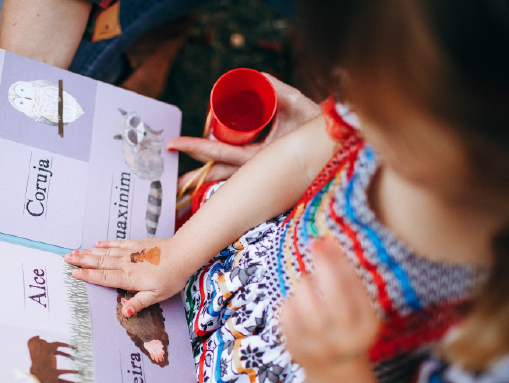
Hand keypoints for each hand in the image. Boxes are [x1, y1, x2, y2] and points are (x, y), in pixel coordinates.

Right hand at [64, 238, 190, 315]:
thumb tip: (125, 312)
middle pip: (99, 262)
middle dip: (81, 260)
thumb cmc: (171, 277)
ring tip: (74, 251)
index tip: (73, 273)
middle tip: (65, 259)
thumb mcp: (157, 296)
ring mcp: (130, 252)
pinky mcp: (136, 244)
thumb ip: (139, 302)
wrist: (183, 254)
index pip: (104, 277)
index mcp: (129, 278)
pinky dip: (106, 243)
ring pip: (105, 252)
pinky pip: (117, 243)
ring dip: (89, 252)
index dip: (87, 275)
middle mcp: (126, 263)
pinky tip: (97, 243)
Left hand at [172, 73, 321, 190]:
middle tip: (171, 162)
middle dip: (194, 170)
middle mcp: (257, 170)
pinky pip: (238, 174)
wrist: (337, 143)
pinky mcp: (262, 172)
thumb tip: (258, 78)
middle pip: (217, 169)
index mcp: (261, 158)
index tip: (175, 144)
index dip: (196, 147)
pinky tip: (207, 175)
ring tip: (183, 177)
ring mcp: (259, 174)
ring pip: (227, 175)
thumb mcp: (298, 104)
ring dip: (205, 176)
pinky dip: (222, 174)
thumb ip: (278, 90)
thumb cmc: (317, 127)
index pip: (220, 154)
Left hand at [280, 238, 379, 370]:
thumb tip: (326, 241)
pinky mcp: (296, 348)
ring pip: (305, 300)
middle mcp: (345, 338)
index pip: (354, 287)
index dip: (339, 260)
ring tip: (308, 283)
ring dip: (305, 283)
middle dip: (324, 264)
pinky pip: (286, 312)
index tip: (327, 240)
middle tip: (315, 244)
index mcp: (367, 327)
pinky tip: (297, 304)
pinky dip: (290, 301)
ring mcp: (319, 346)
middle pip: (333, 293)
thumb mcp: (359, 310)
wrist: (335, 371)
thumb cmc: (348, 327)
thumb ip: (348, 281)